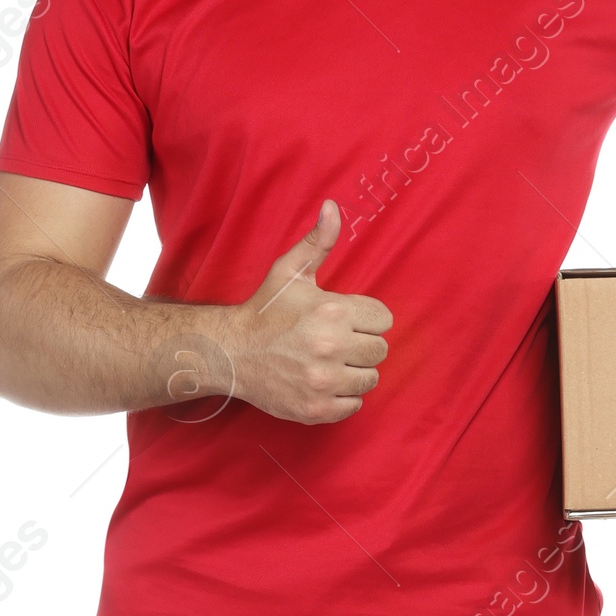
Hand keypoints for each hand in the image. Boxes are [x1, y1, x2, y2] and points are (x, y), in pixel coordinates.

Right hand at [216, 200, 391, 423]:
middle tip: (335, 342)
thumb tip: (334, 207)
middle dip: (361, 345)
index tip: (344, 320)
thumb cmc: (265, 311)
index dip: (365, 319)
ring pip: (370, 379)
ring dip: (354, 371)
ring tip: (329, 362)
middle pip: (380, 351)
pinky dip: (343, 397)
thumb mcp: (290, 272)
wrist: (231, 353)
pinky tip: (323, 382)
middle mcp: (330, 347)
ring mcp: (323, 381)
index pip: (384, 319)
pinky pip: (354, 406)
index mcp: (332, 311)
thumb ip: (318, 242)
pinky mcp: (316, 409)